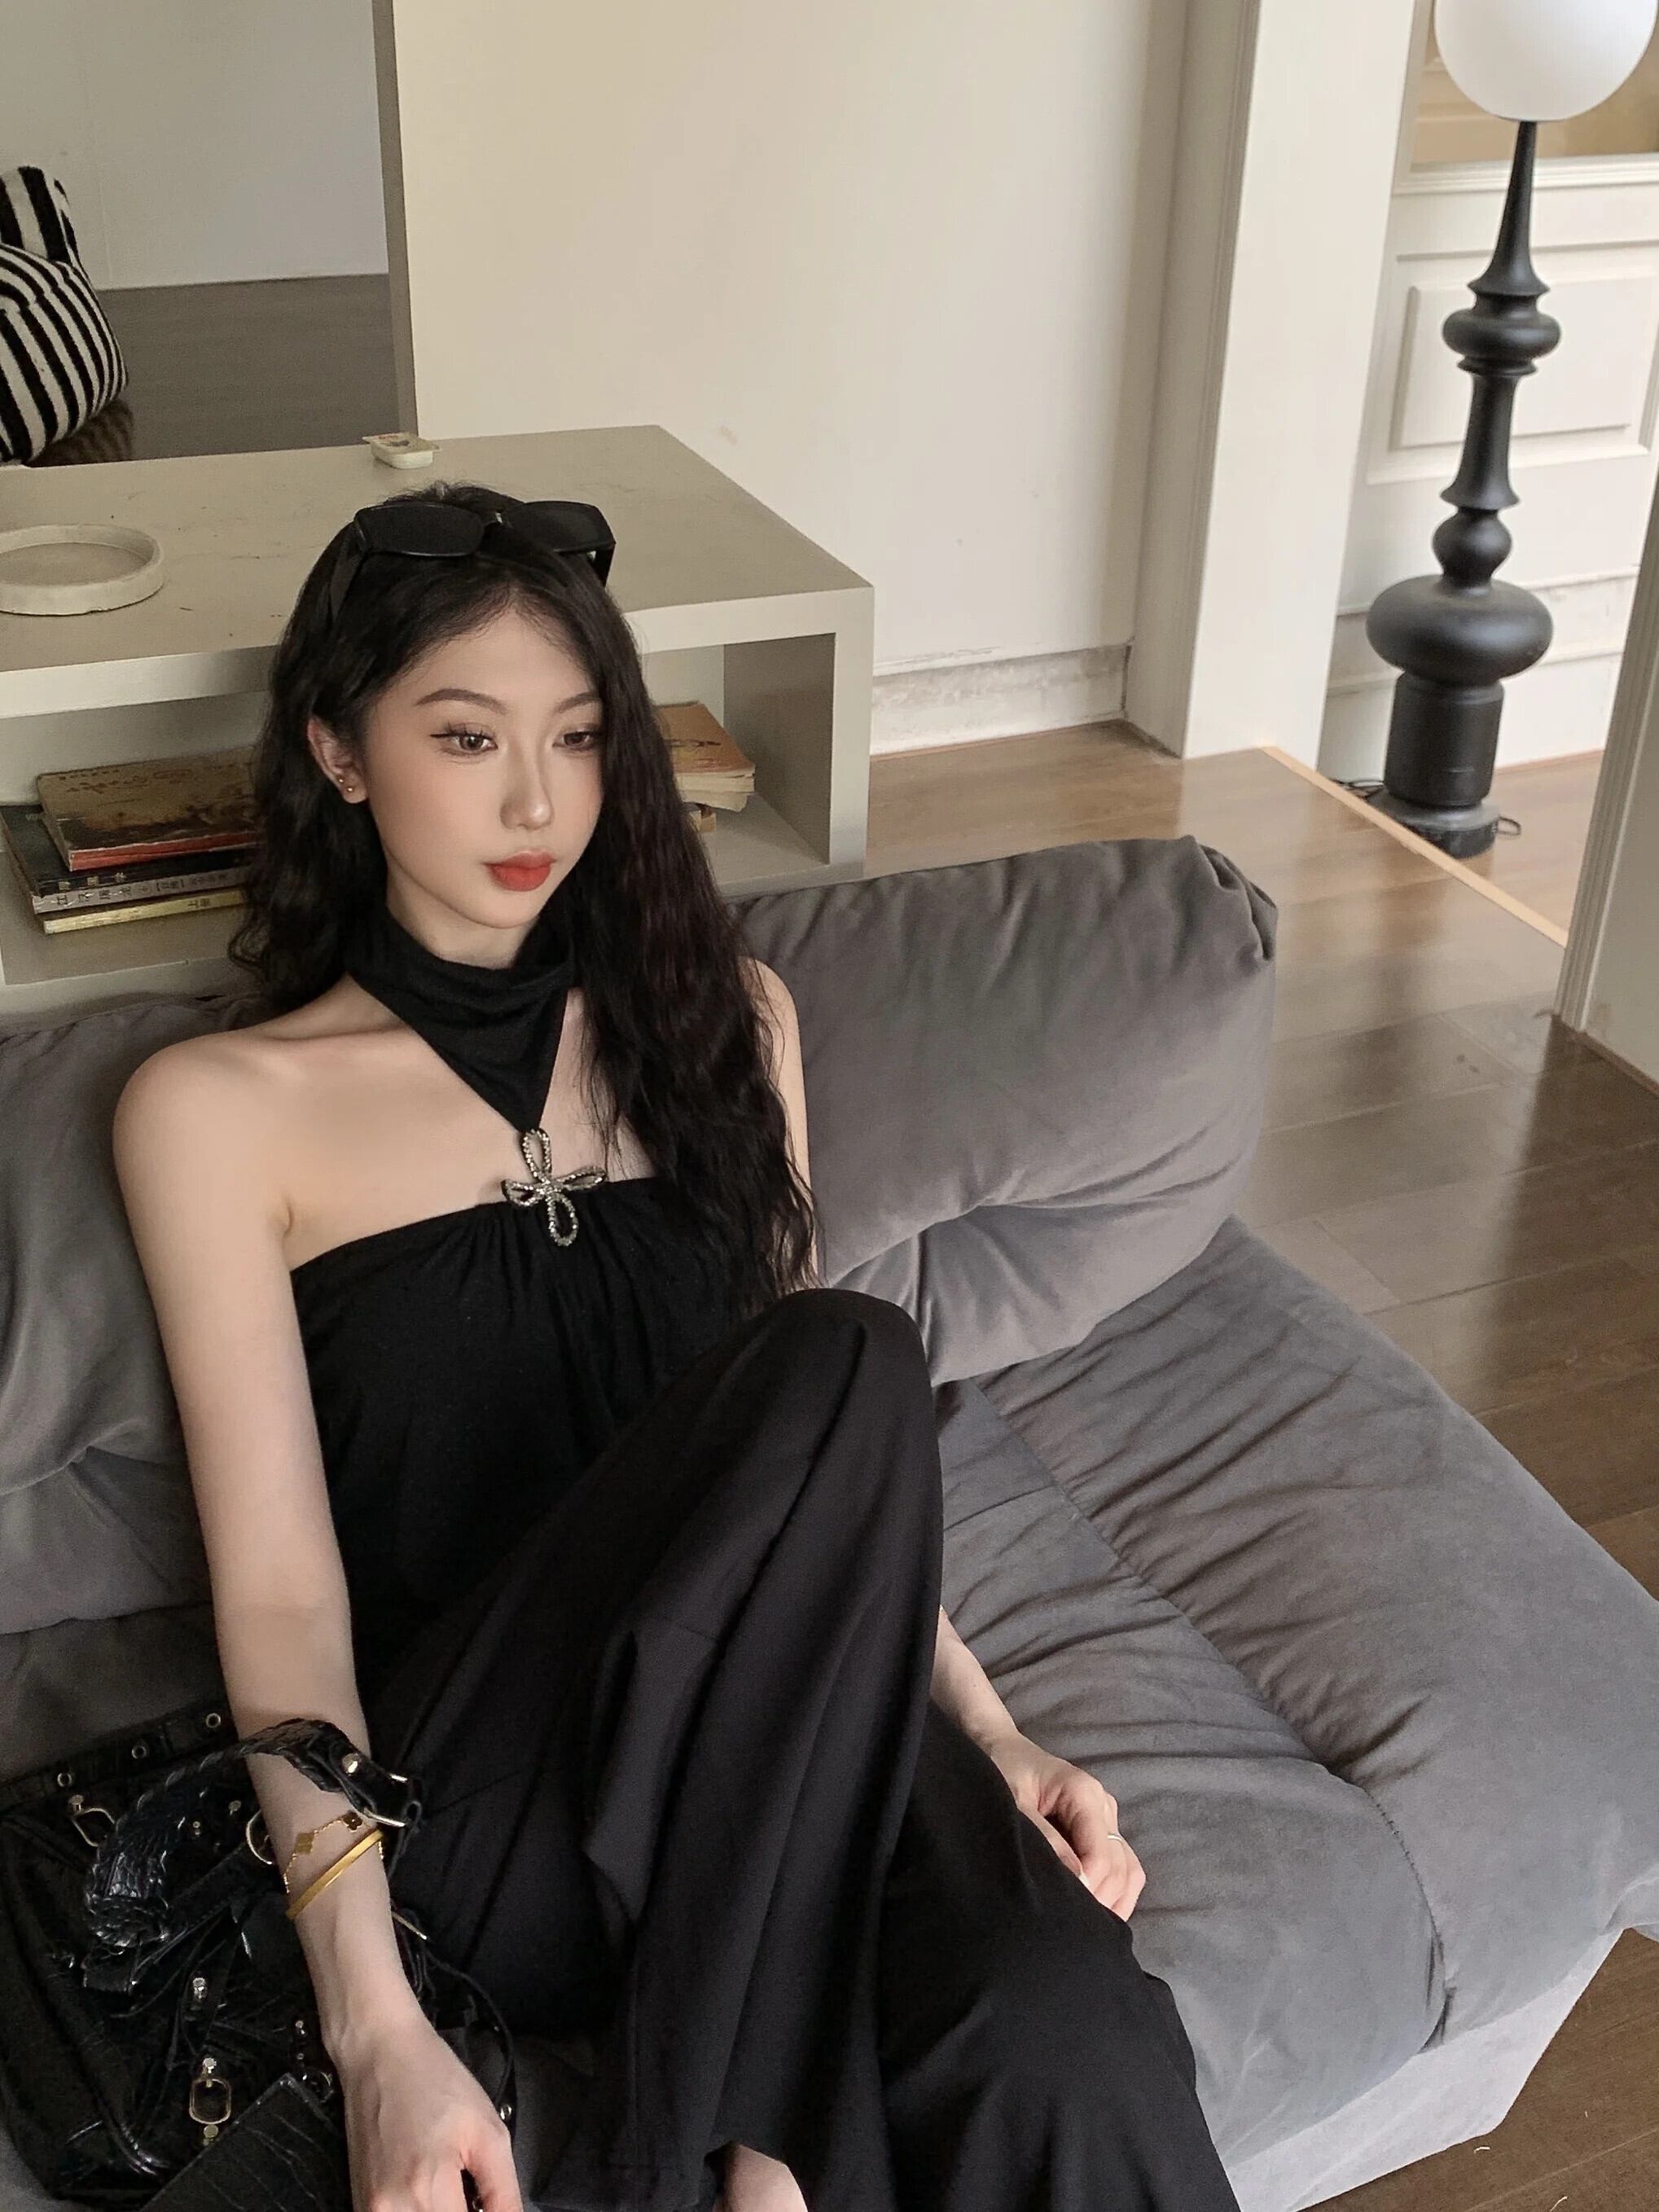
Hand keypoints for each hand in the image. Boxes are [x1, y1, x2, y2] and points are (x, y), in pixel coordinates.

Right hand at [332, 2007, 521, 2211]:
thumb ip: (503, 2192)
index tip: (488, 2201)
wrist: (379, 2054)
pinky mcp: (359, 2204)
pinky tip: (431, 2192)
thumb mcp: (487, 2131)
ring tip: (454, 2191)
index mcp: (427, 2188)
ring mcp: (369, 2210)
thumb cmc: (436, 2081)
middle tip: (472, 2193)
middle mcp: (391, 2209)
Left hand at [979, 1730, 1144, 1919]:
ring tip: (1088, 1927)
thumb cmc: (1001, 1771)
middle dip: (1102, 1900)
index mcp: (1084, 1794)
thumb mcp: (1014, 1805)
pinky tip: (1097, 1913)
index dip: (1090, 1888)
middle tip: (1073, 1928)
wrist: (996, 1746)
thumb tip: (1080, 1880)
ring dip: (1115, 1900)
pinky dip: (1116, 1891)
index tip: (1065, 1912)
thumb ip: (1046, 1840)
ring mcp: (1105, 1817)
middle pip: (1120, 1866)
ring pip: (1128, 1868)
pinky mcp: (1100, 1828)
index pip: (1102, 1856)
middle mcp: (1103, 1805)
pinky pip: (1122, 1865)